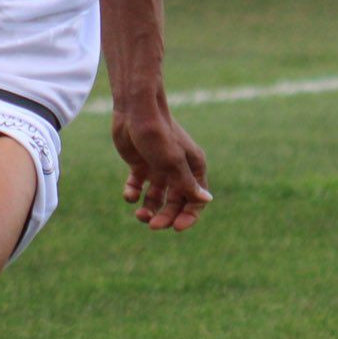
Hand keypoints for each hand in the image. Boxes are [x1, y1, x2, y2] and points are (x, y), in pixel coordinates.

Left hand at [112, 107, 212, 231]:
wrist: (135, 111)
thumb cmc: (158, 134)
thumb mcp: (173, 162)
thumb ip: (187, 183)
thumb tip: (206, 200)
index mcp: (193, 168)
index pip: (196, 200)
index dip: (188, 216)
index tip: (176, 227)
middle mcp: (177, 170)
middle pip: (175, 203)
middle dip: (165, 216)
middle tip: (152, 225)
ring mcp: (158, 168)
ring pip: (156, 198)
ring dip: (149, 209)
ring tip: (139, 215)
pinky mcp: (140, 166)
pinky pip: (138, 188)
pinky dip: (133, 194)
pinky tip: (130, 194)